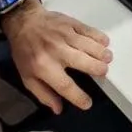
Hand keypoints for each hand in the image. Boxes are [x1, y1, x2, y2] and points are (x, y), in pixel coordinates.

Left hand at [0, 0, 110, 114]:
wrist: (23, 22)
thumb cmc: (25, 51)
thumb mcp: (27, 77)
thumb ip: (43, 94)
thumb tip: (58, 109)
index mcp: (43, 67)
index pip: (65, 85)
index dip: (78, 96)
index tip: (88, 103)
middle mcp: (56, 51)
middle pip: (83, 63)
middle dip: (97, 69)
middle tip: (103, 73)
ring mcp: (65, 36)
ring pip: (89, 46)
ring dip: (102, 54)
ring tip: (108, 59)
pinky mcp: (71, 23)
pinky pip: (89, 31)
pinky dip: (99, 37)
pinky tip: (105, 43)